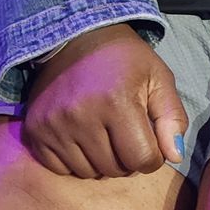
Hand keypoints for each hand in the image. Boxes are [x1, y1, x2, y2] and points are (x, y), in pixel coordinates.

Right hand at [21, 23, 188, 178]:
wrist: (77, 37)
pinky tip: (82, 139)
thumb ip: (172, 117)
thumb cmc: (125, 60)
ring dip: (102, 162)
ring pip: (88, 172)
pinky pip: (60, 169)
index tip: (150, 141)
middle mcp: (81, 114)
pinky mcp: (35, 130)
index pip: (141, 158)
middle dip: (128, 159)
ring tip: (105, 135)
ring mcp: (54, 124)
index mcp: (117, 101)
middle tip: (127, 135)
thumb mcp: (159, 78)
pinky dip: (75, 162)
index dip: (153, 156)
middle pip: (115, 168)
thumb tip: (174, 156)